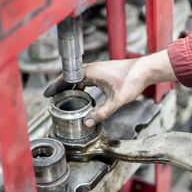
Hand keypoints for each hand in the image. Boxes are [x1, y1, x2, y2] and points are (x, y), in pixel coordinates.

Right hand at [44, 50, 175, 126]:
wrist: (145, 69)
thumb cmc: (132, 80)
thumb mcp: (116, 101)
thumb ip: (102, 113)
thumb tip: (87, 123)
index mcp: (90, 72)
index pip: (66, 79)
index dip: (55, 87)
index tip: (46, 94)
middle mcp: (92, 68)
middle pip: (69, 77)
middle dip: (59, 87)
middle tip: (51, 98)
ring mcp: (97, 68)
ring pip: (77, 77)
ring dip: (69, 86)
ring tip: (62, 97)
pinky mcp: (103, 70)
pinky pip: (85, 77)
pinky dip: (79, 84)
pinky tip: (81, 93)